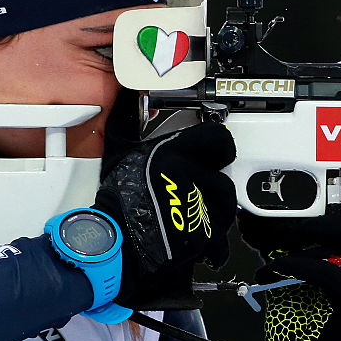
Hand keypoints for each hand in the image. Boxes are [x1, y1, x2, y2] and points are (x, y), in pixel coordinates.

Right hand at [95, 122, 237, 308]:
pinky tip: (198, 238)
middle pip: (223, 176)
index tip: (218, 152)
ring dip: (215, 210)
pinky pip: (221, 238)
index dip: (220, 146)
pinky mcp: (205, 236)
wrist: (115, 240)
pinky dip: (213, 242)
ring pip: (225, 206)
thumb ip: (129, 125)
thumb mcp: (119, 152)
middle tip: (202, 189)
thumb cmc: (116, 200)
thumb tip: (130, 98)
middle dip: (215, 184)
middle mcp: (192, 176)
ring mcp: (201, 207)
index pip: (218, 138)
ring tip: (194, 215)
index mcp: (174, 153)